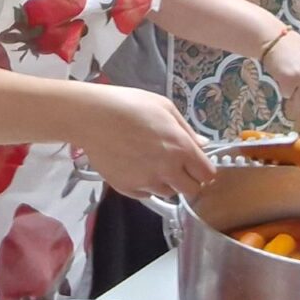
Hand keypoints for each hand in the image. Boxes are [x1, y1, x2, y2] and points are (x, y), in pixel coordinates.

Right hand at [81, 87, 214, 201]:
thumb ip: (187, 130)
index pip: (207, 175)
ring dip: (166, 183)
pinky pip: (146, 194)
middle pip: (192, 191)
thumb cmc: (130, 105)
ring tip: (151, 163)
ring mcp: (146, 182)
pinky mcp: (128, 189)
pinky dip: (146, 185)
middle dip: (189, 180)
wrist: (92, 117)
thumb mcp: (165, 108)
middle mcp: (167, 170)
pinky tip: (136, 167)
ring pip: (168, 193)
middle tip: (178, 167)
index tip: (197, 164)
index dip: (204, 169)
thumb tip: (202, 145)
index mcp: (181, 149)